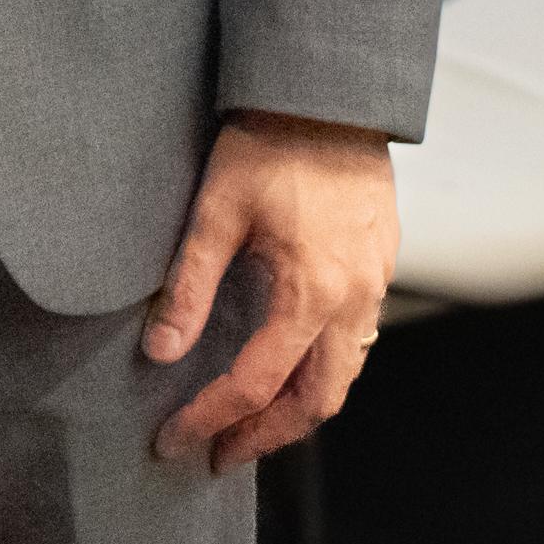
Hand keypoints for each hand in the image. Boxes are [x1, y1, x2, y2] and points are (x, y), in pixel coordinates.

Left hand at [146, 110, 398, 471]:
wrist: (328, 91)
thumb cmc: (270, 141)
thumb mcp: (215, 211)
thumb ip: (189, 285)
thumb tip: (161, 351)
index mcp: (311, 292)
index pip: (256, 384)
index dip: (210, 419)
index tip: (174, 440)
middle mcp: (353, 299)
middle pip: (316, 401)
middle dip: (265, 437)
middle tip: (218, 451)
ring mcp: (375, 283)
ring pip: (345, 375)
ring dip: (299, 409)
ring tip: (253, 422)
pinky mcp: (381, 264)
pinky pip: (360, 340)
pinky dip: (324, 368)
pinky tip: (293, 362)